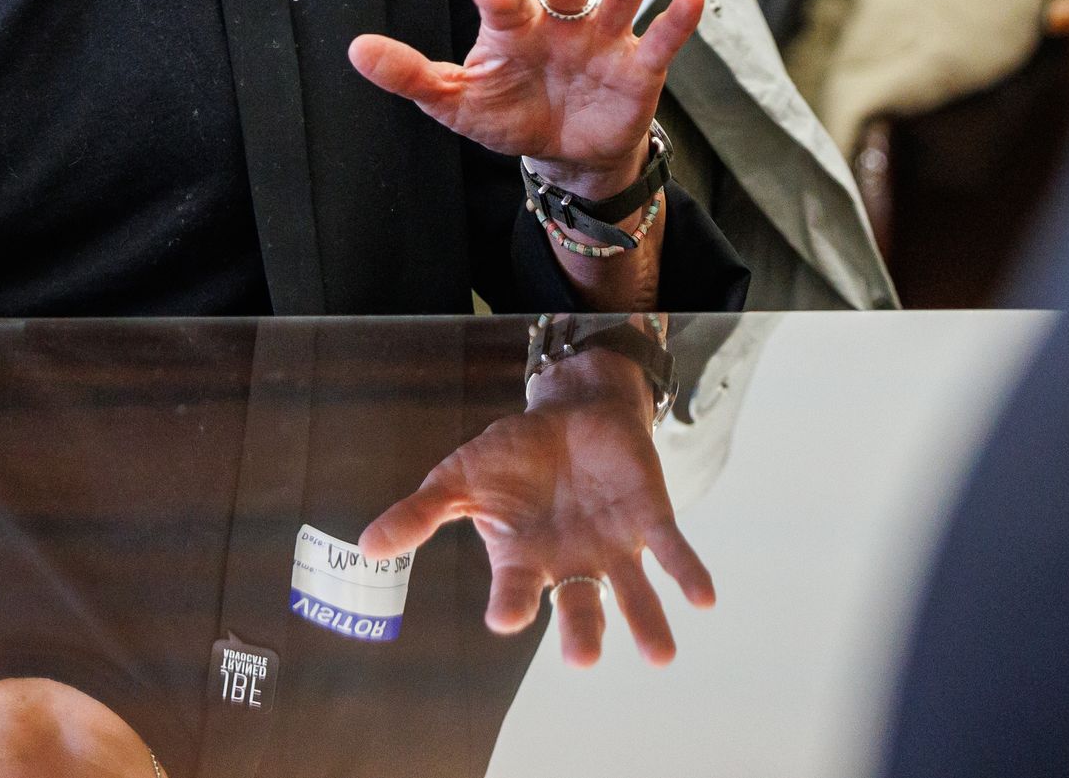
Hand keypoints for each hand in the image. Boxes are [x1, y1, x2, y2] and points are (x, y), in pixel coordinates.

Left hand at [347, 0, 703, 193]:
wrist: (564, 151)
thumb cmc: (507, 113)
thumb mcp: (456, 101)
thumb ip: (411, 74)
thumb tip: (354, 50)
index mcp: (514, 26)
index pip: (506, 0)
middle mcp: (561, 22)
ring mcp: (603, 41)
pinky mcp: (639, 68)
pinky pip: (660, 40)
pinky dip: (677, 19)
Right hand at [360, 350, 713, 666]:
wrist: (571, 411)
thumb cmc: (513, 454)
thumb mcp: (460, 476)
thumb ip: (420, 513)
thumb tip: (364, 547)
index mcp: (524, 560)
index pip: (517, 593)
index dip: (513, 605)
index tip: (505, 618)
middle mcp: (572, 564)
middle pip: (580, 607)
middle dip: (584, 633)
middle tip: (582, 658)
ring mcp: (614, 544)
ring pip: (632, 592)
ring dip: (647, 622)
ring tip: (659, 655)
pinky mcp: (650, 517)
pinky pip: (672, 550)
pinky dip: (687, 574)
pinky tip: (703, 599)